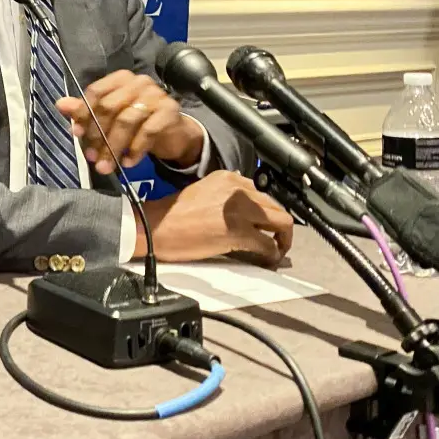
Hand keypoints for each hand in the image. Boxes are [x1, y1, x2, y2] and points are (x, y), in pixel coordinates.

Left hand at [56, 69, 203, 173]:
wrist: (173, 133)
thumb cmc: (138, 123)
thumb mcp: (110, 118)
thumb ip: (86, 111)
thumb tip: (60, 104)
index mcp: (121, 79)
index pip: (96, 92)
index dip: (84, 113)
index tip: (77, 134)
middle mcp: (139, 82)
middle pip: (110, 107)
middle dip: (98, 135)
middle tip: (91, 157)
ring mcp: (156, 95)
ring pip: (127, 121)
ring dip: (113, 147)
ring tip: (106, 166)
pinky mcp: (170, 111)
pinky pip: (148, 131)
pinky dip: (135, 150)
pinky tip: (127, 163)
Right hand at [135, 171, 293, 266]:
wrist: (155, 227)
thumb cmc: (173, 215)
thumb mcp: (204, 191)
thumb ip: (227, 196)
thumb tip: (246, 211)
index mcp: (229, 178)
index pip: (263, 193)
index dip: (267, 211)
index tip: (266, 224)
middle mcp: (238, 190)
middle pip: (276, 206)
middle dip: (280, 226)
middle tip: (276, 240)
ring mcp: (239, 211)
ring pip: (282, 222)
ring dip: (283, 239)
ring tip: (275, 250)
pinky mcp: (237, 232)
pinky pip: (268, 244)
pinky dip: (272, 254)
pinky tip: (267, 259)